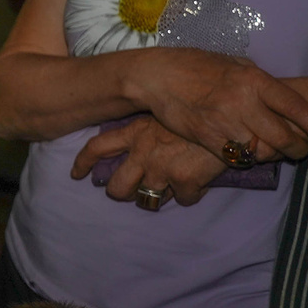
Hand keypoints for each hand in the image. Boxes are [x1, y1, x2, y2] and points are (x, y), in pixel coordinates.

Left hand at [72, 114, 229, 207]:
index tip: (77, 174)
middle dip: (123, 194)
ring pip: (147, 199)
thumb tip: (146, 137)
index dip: (84, 163)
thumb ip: (151, 126)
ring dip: (157, 198)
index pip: (96, 147)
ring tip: (168, 189)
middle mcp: (143, 152)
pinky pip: (184, 199)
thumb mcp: (165, 111)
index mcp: (135, 131)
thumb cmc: (199, 107)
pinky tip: (200, 182)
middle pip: (117, 187)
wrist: (230, 111)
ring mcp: (162, 168)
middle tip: (133, 192)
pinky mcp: (185, 180)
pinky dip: (192, 194)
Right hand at [126, 49, 307, 161]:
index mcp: (254, 79)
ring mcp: (223, 121)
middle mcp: (242, 101)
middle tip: (300, 150)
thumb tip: (280, 97)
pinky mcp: (206, 137)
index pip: (295, 107)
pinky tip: (241, 149)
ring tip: (267, 149)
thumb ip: (258, 80)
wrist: (156, 76)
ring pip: (260, 151)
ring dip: (268, 154)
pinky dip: (243, 158)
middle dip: (297, 148)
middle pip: (283, 137)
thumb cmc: (196, 66)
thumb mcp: (233, 63)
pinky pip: (234, 157)